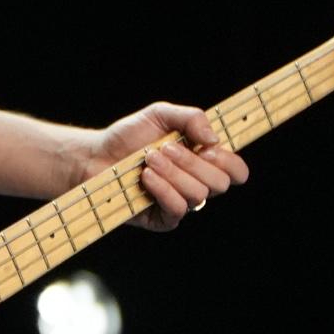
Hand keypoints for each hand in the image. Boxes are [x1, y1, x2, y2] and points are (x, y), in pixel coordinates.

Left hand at [84, 102, 250, 231]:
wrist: (95, 156)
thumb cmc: (129, 137)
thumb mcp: (160, 115)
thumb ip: (192, 117)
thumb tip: (214, 139)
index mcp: (204, 161)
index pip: (237, 171)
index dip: (230, 162)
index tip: (208, 148)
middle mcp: (197, 184)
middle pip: (220, 183)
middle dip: (192, 162)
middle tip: (165, 149)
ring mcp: (181, 202)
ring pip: (198, 194)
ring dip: (172, 173)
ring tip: (148, 159)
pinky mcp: (162, 219)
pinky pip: (177, 209)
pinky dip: (162, 189)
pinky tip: (145, 177)